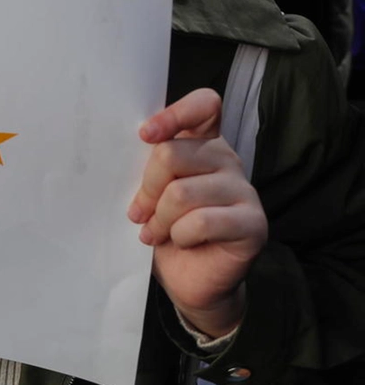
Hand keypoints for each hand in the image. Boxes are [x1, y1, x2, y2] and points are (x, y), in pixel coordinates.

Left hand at [128, 88, 266, 337]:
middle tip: (139, 212)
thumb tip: (130, 147)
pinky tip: (180, 242)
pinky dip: (179, 235)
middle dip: (147, 188)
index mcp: (203, 142)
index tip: (145, 134)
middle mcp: (227, 159)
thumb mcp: (152, 191)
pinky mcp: (254, 223)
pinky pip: (201, 222)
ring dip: (160, 218)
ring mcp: (245, 190)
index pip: (204, 105)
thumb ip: (151, 165)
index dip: (175, 113)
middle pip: (173, 153)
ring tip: (154, 232)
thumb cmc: (165, 228)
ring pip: (182, 192)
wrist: (189, 279)